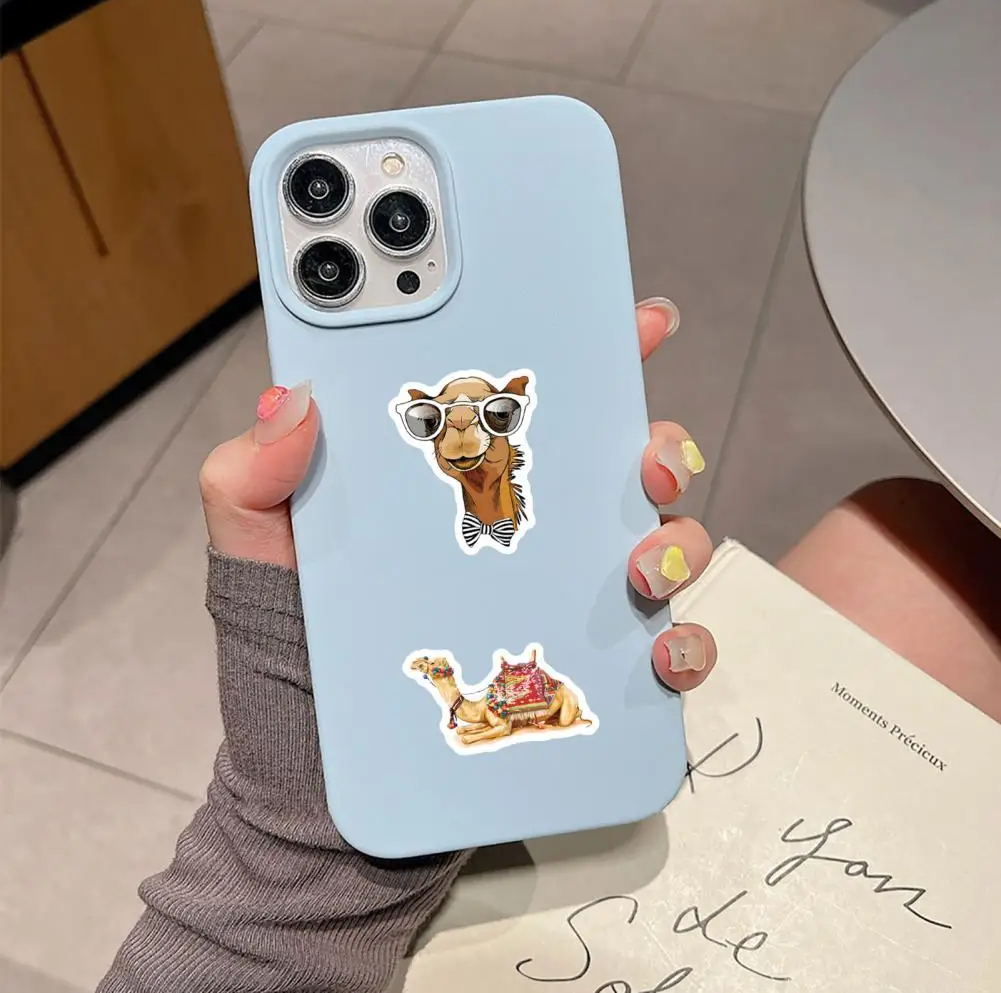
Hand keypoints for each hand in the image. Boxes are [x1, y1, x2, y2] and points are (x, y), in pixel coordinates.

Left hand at [199, 298, 716, 689]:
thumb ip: (255, 474)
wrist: (311, 766)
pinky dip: (683, 646)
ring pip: (660, 548)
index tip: (639, 322)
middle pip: (623, 468)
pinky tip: (658, 653)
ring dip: (675, 545)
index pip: (539, 404)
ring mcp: (562, 600)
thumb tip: (294, 399)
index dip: (597, 352)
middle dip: (660, 448)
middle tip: (645, 461)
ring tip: (640, 570)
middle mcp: (527, 530)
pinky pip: (661, 652)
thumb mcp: (259, 547)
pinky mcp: (582, 674)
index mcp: (463, 480)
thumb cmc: (292, 644)